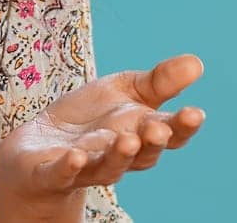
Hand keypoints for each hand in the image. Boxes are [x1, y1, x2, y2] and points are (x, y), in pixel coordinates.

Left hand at [0, 53, 206, 208]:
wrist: (39, 148)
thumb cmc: (90, 119)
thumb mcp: (123, 90)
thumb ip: (158, 81)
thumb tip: (196, 62)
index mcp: (140, 135)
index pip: (169, 134)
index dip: (182, 127)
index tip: (194, 112)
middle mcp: (119, 156)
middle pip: (142, 154)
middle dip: (151, 142)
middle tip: (157, 127)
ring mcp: (87, 167)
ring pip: (108, 167)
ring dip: (118, 155)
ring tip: (127, 140)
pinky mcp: (53, 172)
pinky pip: (63, 173)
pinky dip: (70, 167)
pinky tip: (75, 156)